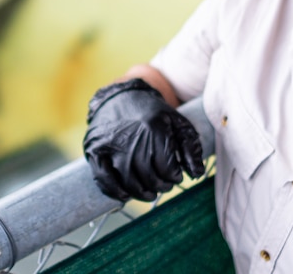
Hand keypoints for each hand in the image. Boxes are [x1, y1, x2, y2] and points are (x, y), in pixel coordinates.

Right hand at [83, 78, 204, 200]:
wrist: (121, 97)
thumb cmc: (153, 114)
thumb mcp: (177, 123)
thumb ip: (191, 148)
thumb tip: (197, 175)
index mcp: (154, 129)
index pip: (168, 168)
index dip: (175, 177)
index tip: (176, 176)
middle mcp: (132, 137)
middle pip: (149, 177)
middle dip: (161, 186)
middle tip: (163, 185)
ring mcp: (111, 144)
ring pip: (129, 182)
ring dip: (142, 193)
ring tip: (149, 192)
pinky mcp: (95, 149)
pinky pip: (104, 179)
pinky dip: (115, 192)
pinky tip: (125, 195)